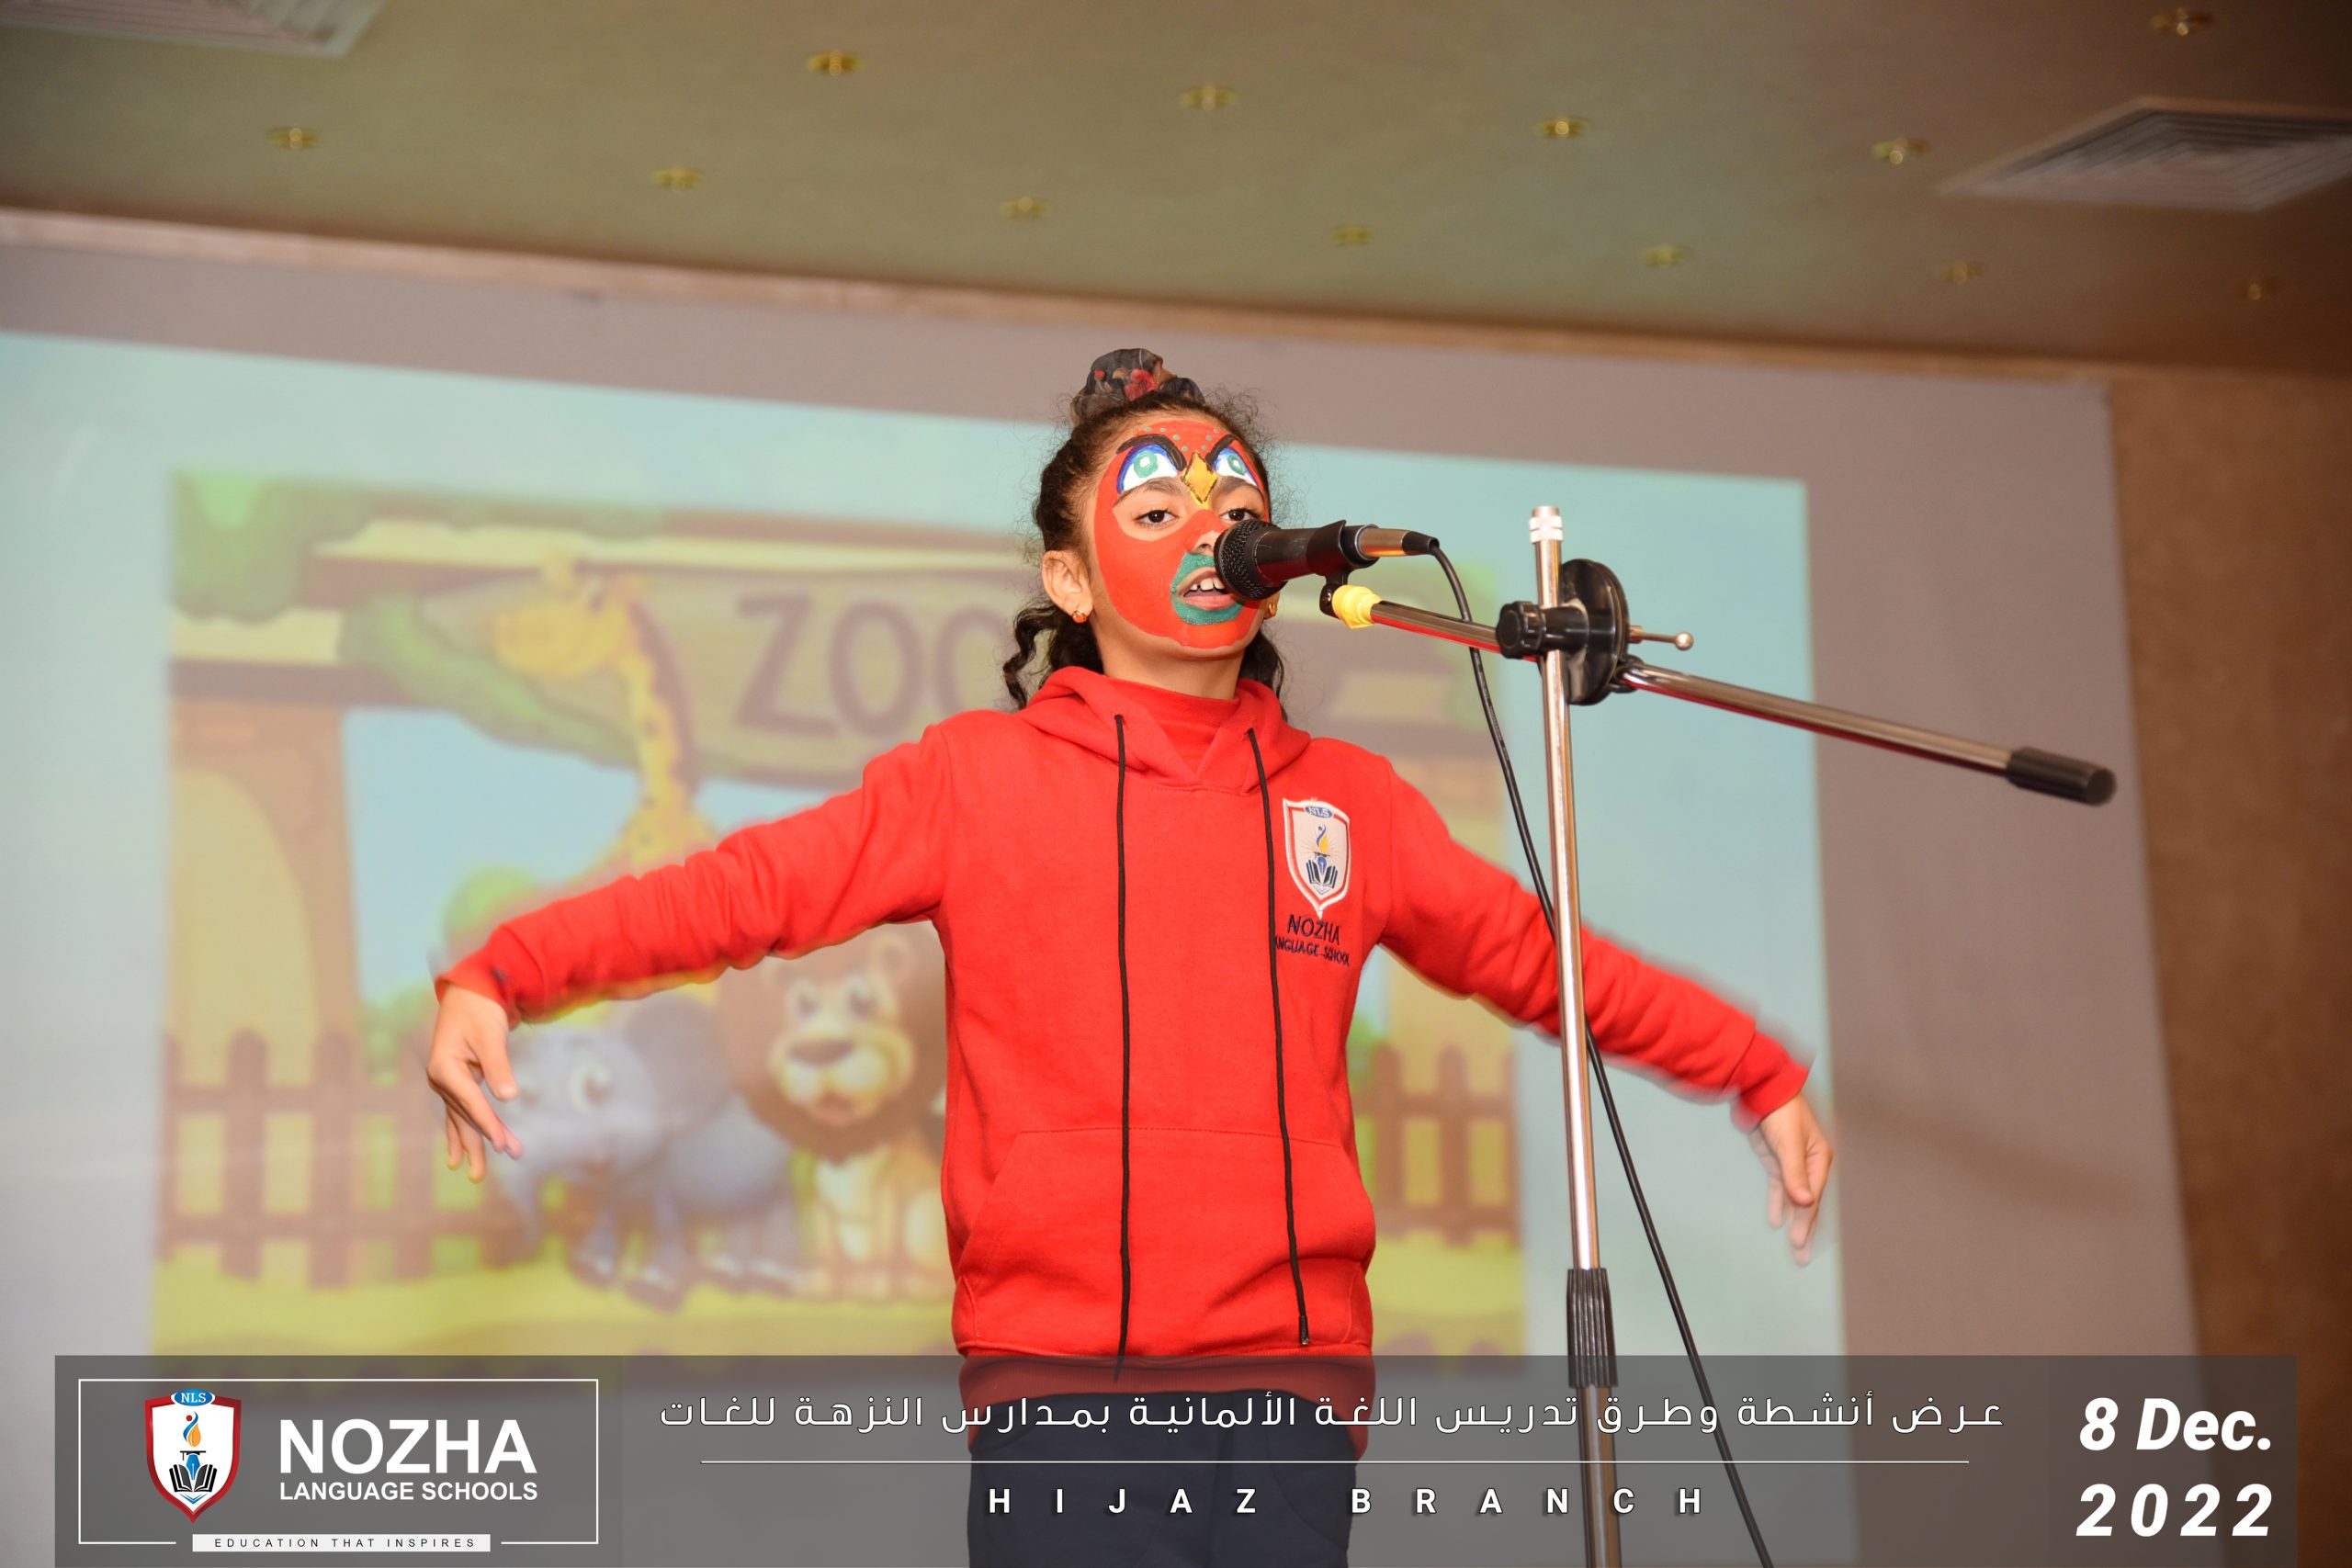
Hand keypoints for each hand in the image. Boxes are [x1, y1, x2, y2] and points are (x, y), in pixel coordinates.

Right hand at [426, 984, 521, 1180]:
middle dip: (481, 1143)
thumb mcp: (491, 1036)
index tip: (505, 1145)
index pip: (470, 1103)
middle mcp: (440, 1079)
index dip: (489, 1124)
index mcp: (445, 1068)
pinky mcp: (454, 1083)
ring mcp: (445, 1083)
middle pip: (463, 1117)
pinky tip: (457, 1158)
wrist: (469, 993)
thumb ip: (498, 1066)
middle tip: (488, 1173)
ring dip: (473, 1144)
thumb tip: (509, 1097)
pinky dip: (460, 1134)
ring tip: (476, 1175)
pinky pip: (457, 1114)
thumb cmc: (481, 1011)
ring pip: (461, 1119)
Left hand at [1749, 1094, 1831, 1264]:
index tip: (1800, 1241)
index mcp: (1820, 1160)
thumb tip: (1804, 1202)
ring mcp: (1793, 1165)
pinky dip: (1778, 1204)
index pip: (1812, 1197)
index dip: (1806, 1220)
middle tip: (1801, 1256)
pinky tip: (1776, 1221)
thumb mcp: (1789, 1143)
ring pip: (1794, 1199)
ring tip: (1794, 1246)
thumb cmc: (1781, 1112)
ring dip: (1793, 1220)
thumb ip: (1794, 1174)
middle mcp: (1810, 1165)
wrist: (1762, 1091)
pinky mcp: (1778, 1163)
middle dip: (1805, 1228)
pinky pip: (1780, 1189)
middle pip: (1807, 1202)